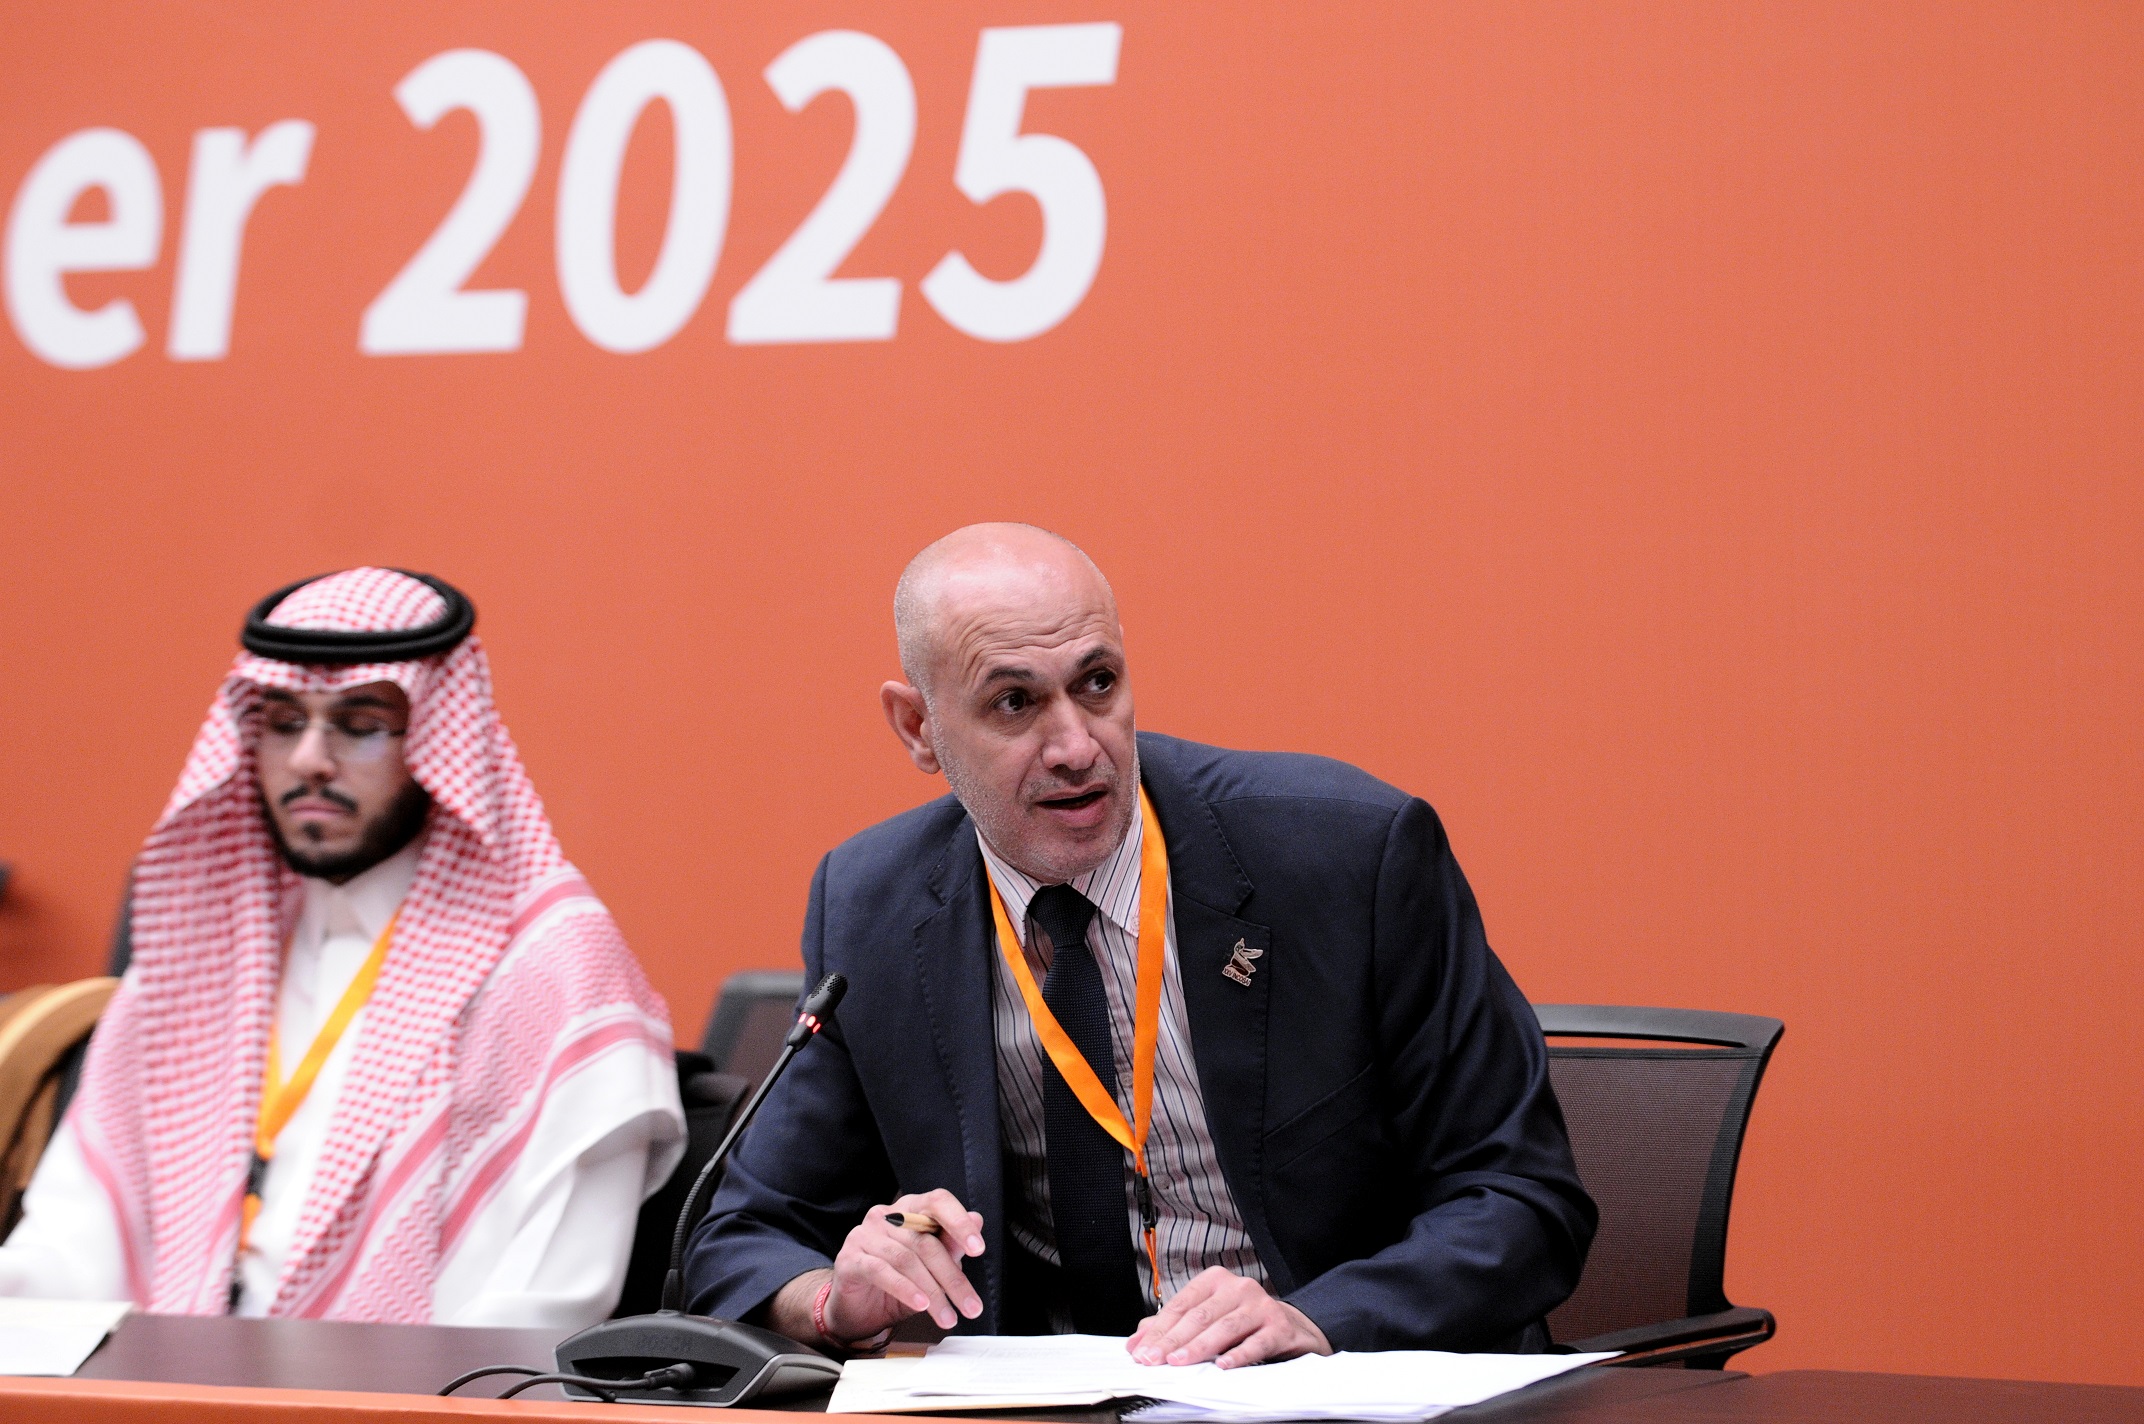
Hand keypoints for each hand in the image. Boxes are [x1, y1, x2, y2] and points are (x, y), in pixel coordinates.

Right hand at [817, 1189, 986, 1343]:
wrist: (857, 1309)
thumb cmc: (896, 1283)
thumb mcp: (930, 1268)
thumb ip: (950, 1245)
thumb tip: (976, 1220)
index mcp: (910, 1209)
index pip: (937, 1202)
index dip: (959, 1223)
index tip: (978, 1249)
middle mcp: (886, 1216)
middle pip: (926, 1242)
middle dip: (952, 1278)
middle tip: (970, 1305)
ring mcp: (864, 1235)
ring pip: (906, 1260)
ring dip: (933, 1292)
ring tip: (947, 1316)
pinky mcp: (849, 1258)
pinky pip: (881, 1271)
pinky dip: (904, 1289)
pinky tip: (920, 1305)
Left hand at [1129, 1268, 1331, 1368]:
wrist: (1290, 1327)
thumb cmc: (1241, 1321)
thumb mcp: (1206, 1317)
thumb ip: (1171, 1326)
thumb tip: (1137, 1341)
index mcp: (1215, 1281)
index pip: (1181, 1305)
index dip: (1159, 1330)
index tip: (1141, 1352)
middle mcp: (1238, 1287)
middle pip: (1199, 1316)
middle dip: (1173, 1340)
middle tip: (1154, 1360)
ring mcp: (1260, 1305)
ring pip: (1224, 1327)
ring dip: (1199, 1347)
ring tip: (1179, 1362)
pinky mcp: (1278, 1326)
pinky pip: (1256, 1342)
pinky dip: (1238, 1355)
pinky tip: (1222, 1366)